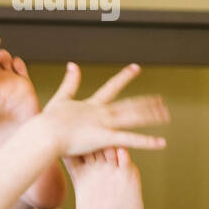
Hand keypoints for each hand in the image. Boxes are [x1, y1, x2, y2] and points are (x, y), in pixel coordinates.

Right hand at [39, 62, 168, 155]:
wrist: (44, 135)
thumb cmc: (47, 123)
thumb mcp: (59, 99)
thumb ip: (69, 83)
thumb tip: (72, 64)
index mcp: (91, 105)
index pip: (112, 87)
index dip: (125, 77)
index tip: (136, 68)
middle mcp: (101, 113)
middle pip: (129, 105)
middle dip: (146, 102)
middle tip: (161, 100)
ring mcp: (104, 124)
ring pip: (134, 118)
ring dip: (151, 117)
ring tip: (165, 115)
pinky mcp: (105, 137)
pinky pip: (130, 140)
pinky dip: (146, 142)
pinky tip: (161, 143)